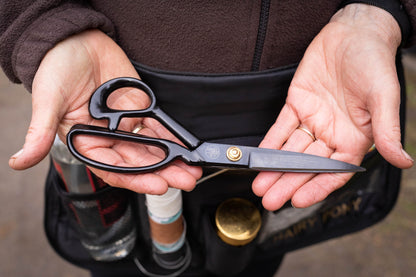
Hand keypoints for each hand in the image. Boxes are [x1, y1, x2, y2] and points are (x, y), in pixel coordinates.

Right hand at [8, 29, 201, 193]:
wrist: (75, 38)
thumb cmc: (55, 68)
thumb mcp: (49, 101)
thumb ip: (41, 132)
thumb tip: (19, 161)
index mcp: (86, 141)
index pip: (113, 168)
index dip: (135, 179)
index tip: (157, 184)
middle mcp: (107, 136)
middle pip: (138, 162)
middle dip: (162, 172)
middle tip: (184, 180)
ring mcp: (125, 123)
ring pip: (151, 147)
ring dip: (172, 159)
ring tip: (191, 169)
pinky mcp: (139, 107)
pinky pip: (158, 124)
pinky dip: (172, 135)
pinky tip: (186, 145)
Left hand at [252, 4, 413, 210]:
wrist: (353, 34)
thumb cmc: (374, 63)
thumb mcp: (384, 97)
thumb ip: (386, 130)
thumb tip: (404, 161)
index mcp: (354, 138)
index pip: (334, 171)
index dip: (316, 187)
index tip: (298, 200)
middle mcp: (332, 134)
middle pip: (307, 165)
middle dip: (287, 183)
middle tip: (270, 201)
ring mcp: (313, 120)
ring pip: (290, 150)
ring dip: (274, 168)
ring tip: (260, 186)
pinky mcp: (296, 105)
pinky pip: (281, 128)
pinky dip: (269, 143)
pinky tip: (259, 157)